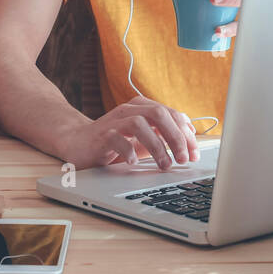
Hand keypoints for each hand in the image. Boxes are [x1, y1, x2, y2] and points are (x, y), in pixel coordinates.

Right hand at [58, 96, 199, 170]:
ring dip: (156, 146)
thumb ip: (163, 136)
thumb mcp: (143, 139)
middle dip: (175, 137)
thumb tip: (189, 142)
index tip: (195, 153)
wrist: (77, 143)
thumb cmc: (113, 142)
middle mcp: (129, 110)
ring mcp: (114, 121)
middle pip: (159, 114)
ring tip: (165, 165)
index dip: (186, 133)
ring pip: (139, 124)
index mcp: (142, 108)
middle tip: (184, 159)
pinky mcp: (100, 135)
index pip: (171, 114)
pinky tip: (134, 163)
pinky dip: (128, 150)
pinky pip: (116, 139)